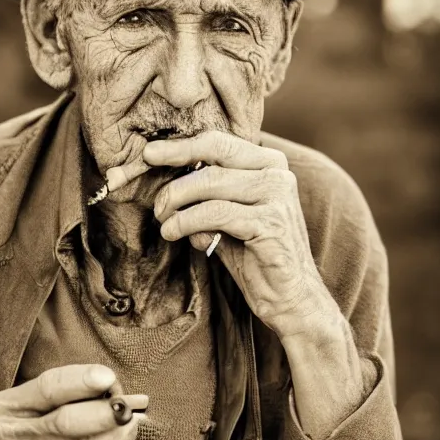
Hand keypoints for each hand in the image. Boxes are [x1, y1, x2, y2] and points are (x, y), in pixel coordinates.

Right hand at [0, 364, 147, 439]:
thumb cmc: (27, 434)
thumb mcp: (34, 407)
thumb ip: (73, 397)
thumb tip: (129, 398)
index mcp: (1, 409)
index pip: (47, 388)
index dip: (81, 381)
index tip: (109, 378)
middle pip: (65, 424)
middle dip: (106, 417)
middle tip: (129, 415)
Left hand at [144, 131, 337, 338]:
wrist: (291, 297)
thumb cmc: (255, 256)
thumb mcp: (229, 216)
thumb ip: (207, 194)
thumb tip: (163, 180)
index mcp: (269, 163)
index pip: (218, 142)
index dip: (180, 146)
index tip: (148, 154)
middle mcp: (277, 173)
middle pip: (213, 156)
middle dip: (174, 167)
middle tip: (153, 195)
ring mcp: (277, 196)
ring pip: (210, 184)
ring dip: (176, 202)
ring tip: (163, 222)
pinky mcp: (270, 222)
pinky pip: (215, 213)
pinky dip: (187, 222)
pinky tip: (173, 233)